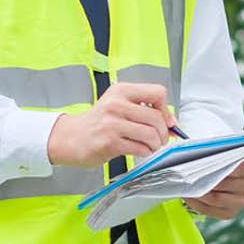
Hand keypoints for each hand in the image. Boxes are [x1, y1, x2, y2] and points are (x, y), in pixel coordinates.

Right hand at [46, 82, 176, 167]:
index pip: (158, 93)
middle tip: (161, 140)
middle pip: (156, 118)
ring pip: (150, 134)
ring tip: (151, 146)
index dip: (166, 110)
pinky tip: (141, 151)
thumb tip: (172, 123)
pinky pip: (140, 148)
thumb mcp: (119, 105)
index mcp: (122, 90)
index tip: (166, 121)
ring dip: (156, 145)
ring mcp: (112, 124)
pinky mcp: (109, 143)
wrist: (71, 137)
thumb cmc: (98, 122)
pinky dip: (146, 152)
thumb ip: (144, 109)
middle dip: (164, 133)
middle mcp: (116, 104)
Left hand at [183, 158, 243, 219]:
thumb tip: (198, 154)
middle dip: (209, 180)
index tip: (212, 162)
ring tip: (188, 187)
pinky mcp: (229, 213)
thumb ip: (212, 154)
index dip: (228, 165)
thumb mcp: (215, 155)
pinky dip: (198, 204)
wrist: (212, 179)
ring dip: (201, 193)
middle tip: (193, 176)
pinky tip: (190, 197)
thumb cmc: (214, 164)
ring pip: (217, 198)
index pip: (243, 167)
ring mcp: (240, 201)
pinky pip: (211, 210)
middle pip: (229, 184)